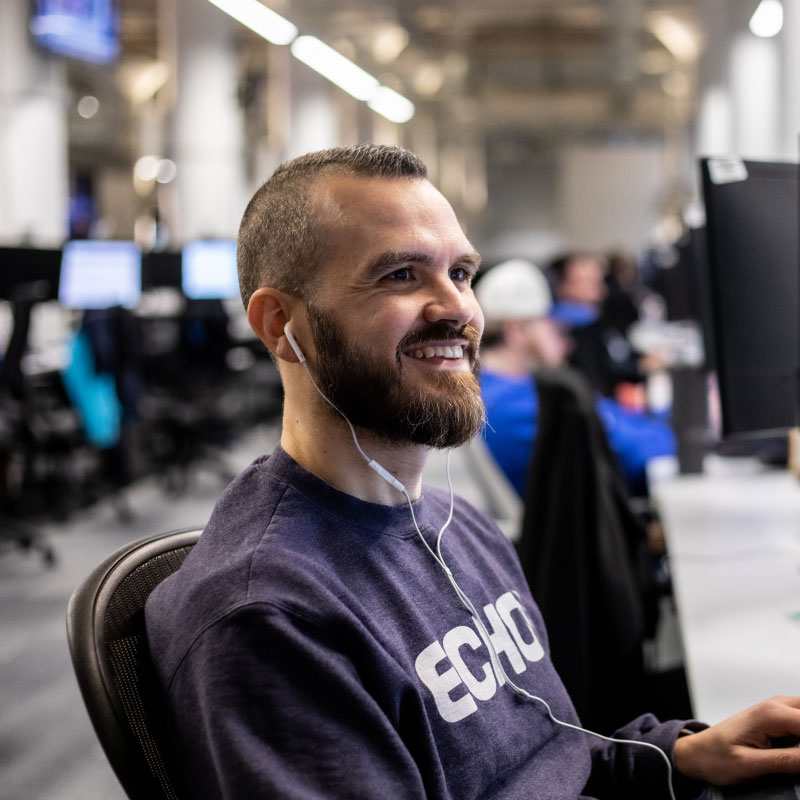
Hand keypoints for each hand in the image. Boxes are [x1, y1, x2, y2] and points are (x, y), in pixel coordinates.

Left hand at [674, 696, 799, 785]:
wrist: (698, 752)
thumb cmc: (716, 756)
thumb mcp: (751, 764)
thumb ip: (787, 761)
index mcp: (771, 714)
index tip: (799, 758)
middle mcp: (776, 705)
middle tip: (796, 758)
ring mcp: (778, 710)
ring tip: (791, 757)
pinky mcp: (778, 720)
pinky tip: (794, 754)